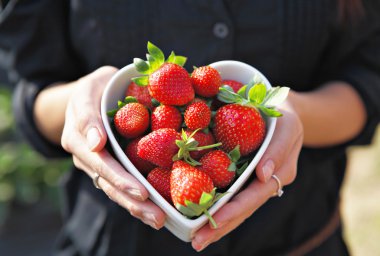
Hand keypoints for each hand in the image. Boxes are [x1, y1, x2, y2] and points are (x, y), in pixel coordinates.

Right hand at [61, 66, 165, 229]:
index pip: (100, 162)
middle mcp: (86, 155)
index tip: (140, 191)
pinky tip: (156, 211)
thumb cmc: (95, 88)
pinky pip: (121, 185)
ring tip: (159, 220)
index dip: (120, 178)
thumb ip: (88, 114)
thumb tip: (96, 144)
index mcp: (78, 136)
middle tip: (157, 216)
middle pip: (109, 183)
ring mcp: (96, 164)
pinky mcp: (109, 167)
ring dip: (137, 207)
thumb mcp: (90, 88)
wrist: (91, 95)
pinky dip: (137, 200)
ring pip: (115, 190)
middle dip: (133, 200)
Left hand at [191, 98, 302, 250]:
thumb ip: (278, 150)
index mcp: (279, 174)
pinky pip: (230, 193)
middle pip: (243, 209)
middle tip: (197, 242)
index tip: (213, 223)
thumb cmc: (284, 116)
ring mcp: (254, 181)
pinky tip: (199, 213)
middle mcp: (266, 183)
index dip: (233, 211)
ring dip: (216, 223)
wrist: (281, 111)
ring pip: (236, 206)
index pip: (253, 197)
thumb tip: (264, 175)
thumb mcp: (287, 126)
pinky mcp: (244, 175)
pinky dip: (217, 205)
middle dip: (220, 226)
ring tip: (195, 237)